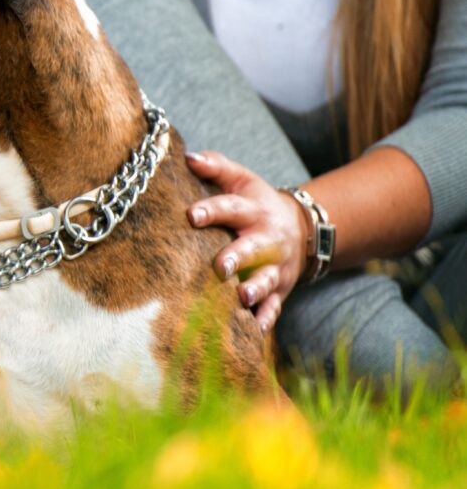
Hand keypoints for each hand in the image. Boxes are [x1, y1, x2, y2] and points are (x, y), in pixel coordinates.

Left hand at [186, 150, 307, 332]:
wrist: (300, 229)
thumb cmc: (255, 202)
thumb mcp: (241, 179)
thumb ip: (216, 166)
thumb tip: (187, 157)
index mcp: (253, 210)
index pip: (231, 207)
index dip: (212, 210)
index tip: (191, 215)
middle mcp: (267, 239)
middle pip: (253, 247)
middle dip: (237, 256)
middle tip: (220, 266)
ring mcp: (275, 267)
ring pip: (267, 280)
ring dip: (256, 289)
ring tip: (242, 298)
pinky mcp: (279, 290)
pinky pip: (275, 307)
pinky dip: (266, 319)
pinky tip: (254, 331)